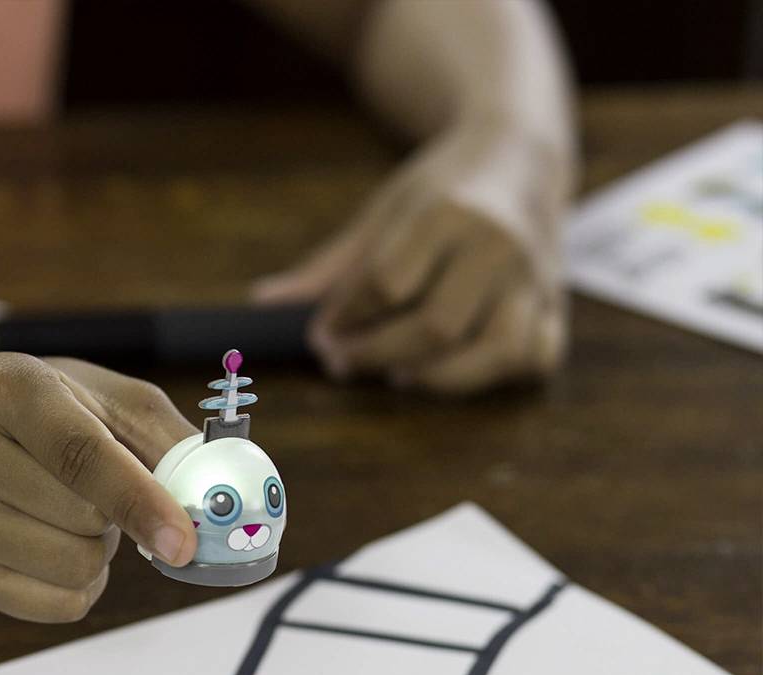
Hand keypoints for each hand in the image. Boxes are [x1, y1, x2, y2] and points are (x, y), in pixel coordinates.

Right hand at [0, 353, 197, 621]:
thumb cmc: (64, 413)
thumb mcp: (118, 402)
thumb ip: (172, 443)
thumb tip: (221, 500)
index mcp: (7, 389)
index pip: (79, 454)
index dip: (139, 501)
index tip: (184, 542)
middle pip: (81, 519)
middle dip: (119, 516)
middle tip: (104, 491)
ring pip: (71, 568)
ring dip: (101, 550)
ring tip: (79, 515)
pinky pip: (57, 606)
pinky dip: (84, 586)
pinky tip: (64, 545)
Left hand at [252, 122, 572, 392]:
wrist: (519, 152)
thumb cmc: (441, 186)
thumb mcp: (381, 213)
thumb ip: (329, 268)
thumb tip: (263, 304)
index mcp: (449, 211)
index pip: (385, 284)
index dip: (344, 319)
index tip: (322, 334)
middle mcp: (498, 244)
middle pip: (434, 327)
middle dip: (377, 354)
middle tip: (344, 361)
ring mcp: (535, 276)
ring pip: (493, 351)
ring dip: (437, 377)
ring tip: (398, 373)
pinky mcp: (556, 301)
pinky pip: (535, 355)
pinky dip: (496, 375)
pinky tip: (455, 369)